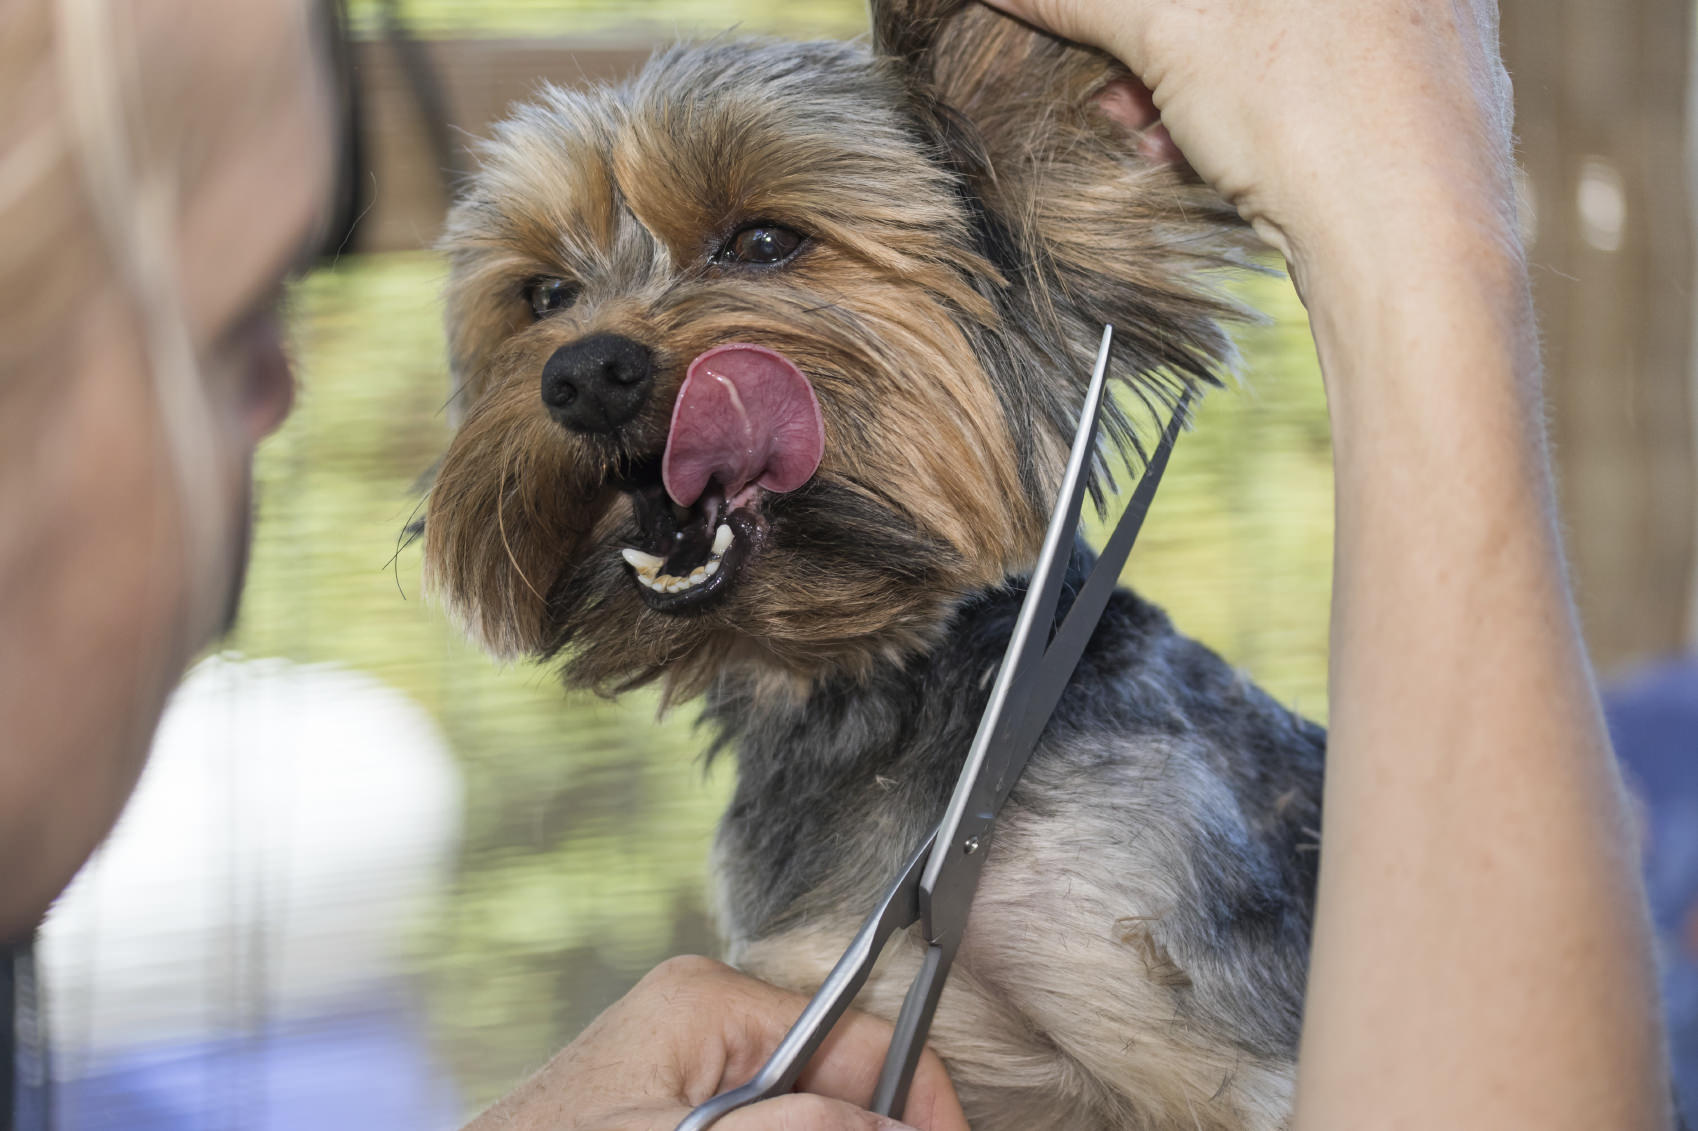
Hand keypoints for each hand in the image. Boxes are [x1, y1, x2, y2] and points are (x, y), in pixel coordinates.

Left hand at [464, 956, 970, 1130]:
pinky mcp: (675, 1117)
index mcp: (710, 1005)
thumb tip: (897, 1128)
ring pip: (804, 1114)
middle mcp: (705, 1032)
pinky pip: (759, 1122)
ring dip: (828, 1130)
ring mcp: (689, 1084)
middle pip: (836, 1087)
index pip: (860, 1037)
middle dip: (869, 1127)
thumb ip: (796, 1127)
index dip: (918, 1101)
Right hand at [975, 0, 1516, 271]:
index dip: (1145, 13)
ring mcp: (1435, 33)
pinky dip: (1255, 114)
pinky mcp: (1435, 99)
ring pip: (1284, 38)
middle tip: (1118, 94)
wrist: (1412, 252)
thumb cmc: (1317, 118)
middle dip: (1165, 40)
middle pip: (1249, 4)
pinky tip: (1208, 158)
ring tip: (1153, 136)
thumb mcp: (1171, 38)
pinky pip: (1322, 84)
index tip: (1104, 34)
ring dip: (1196, 86)